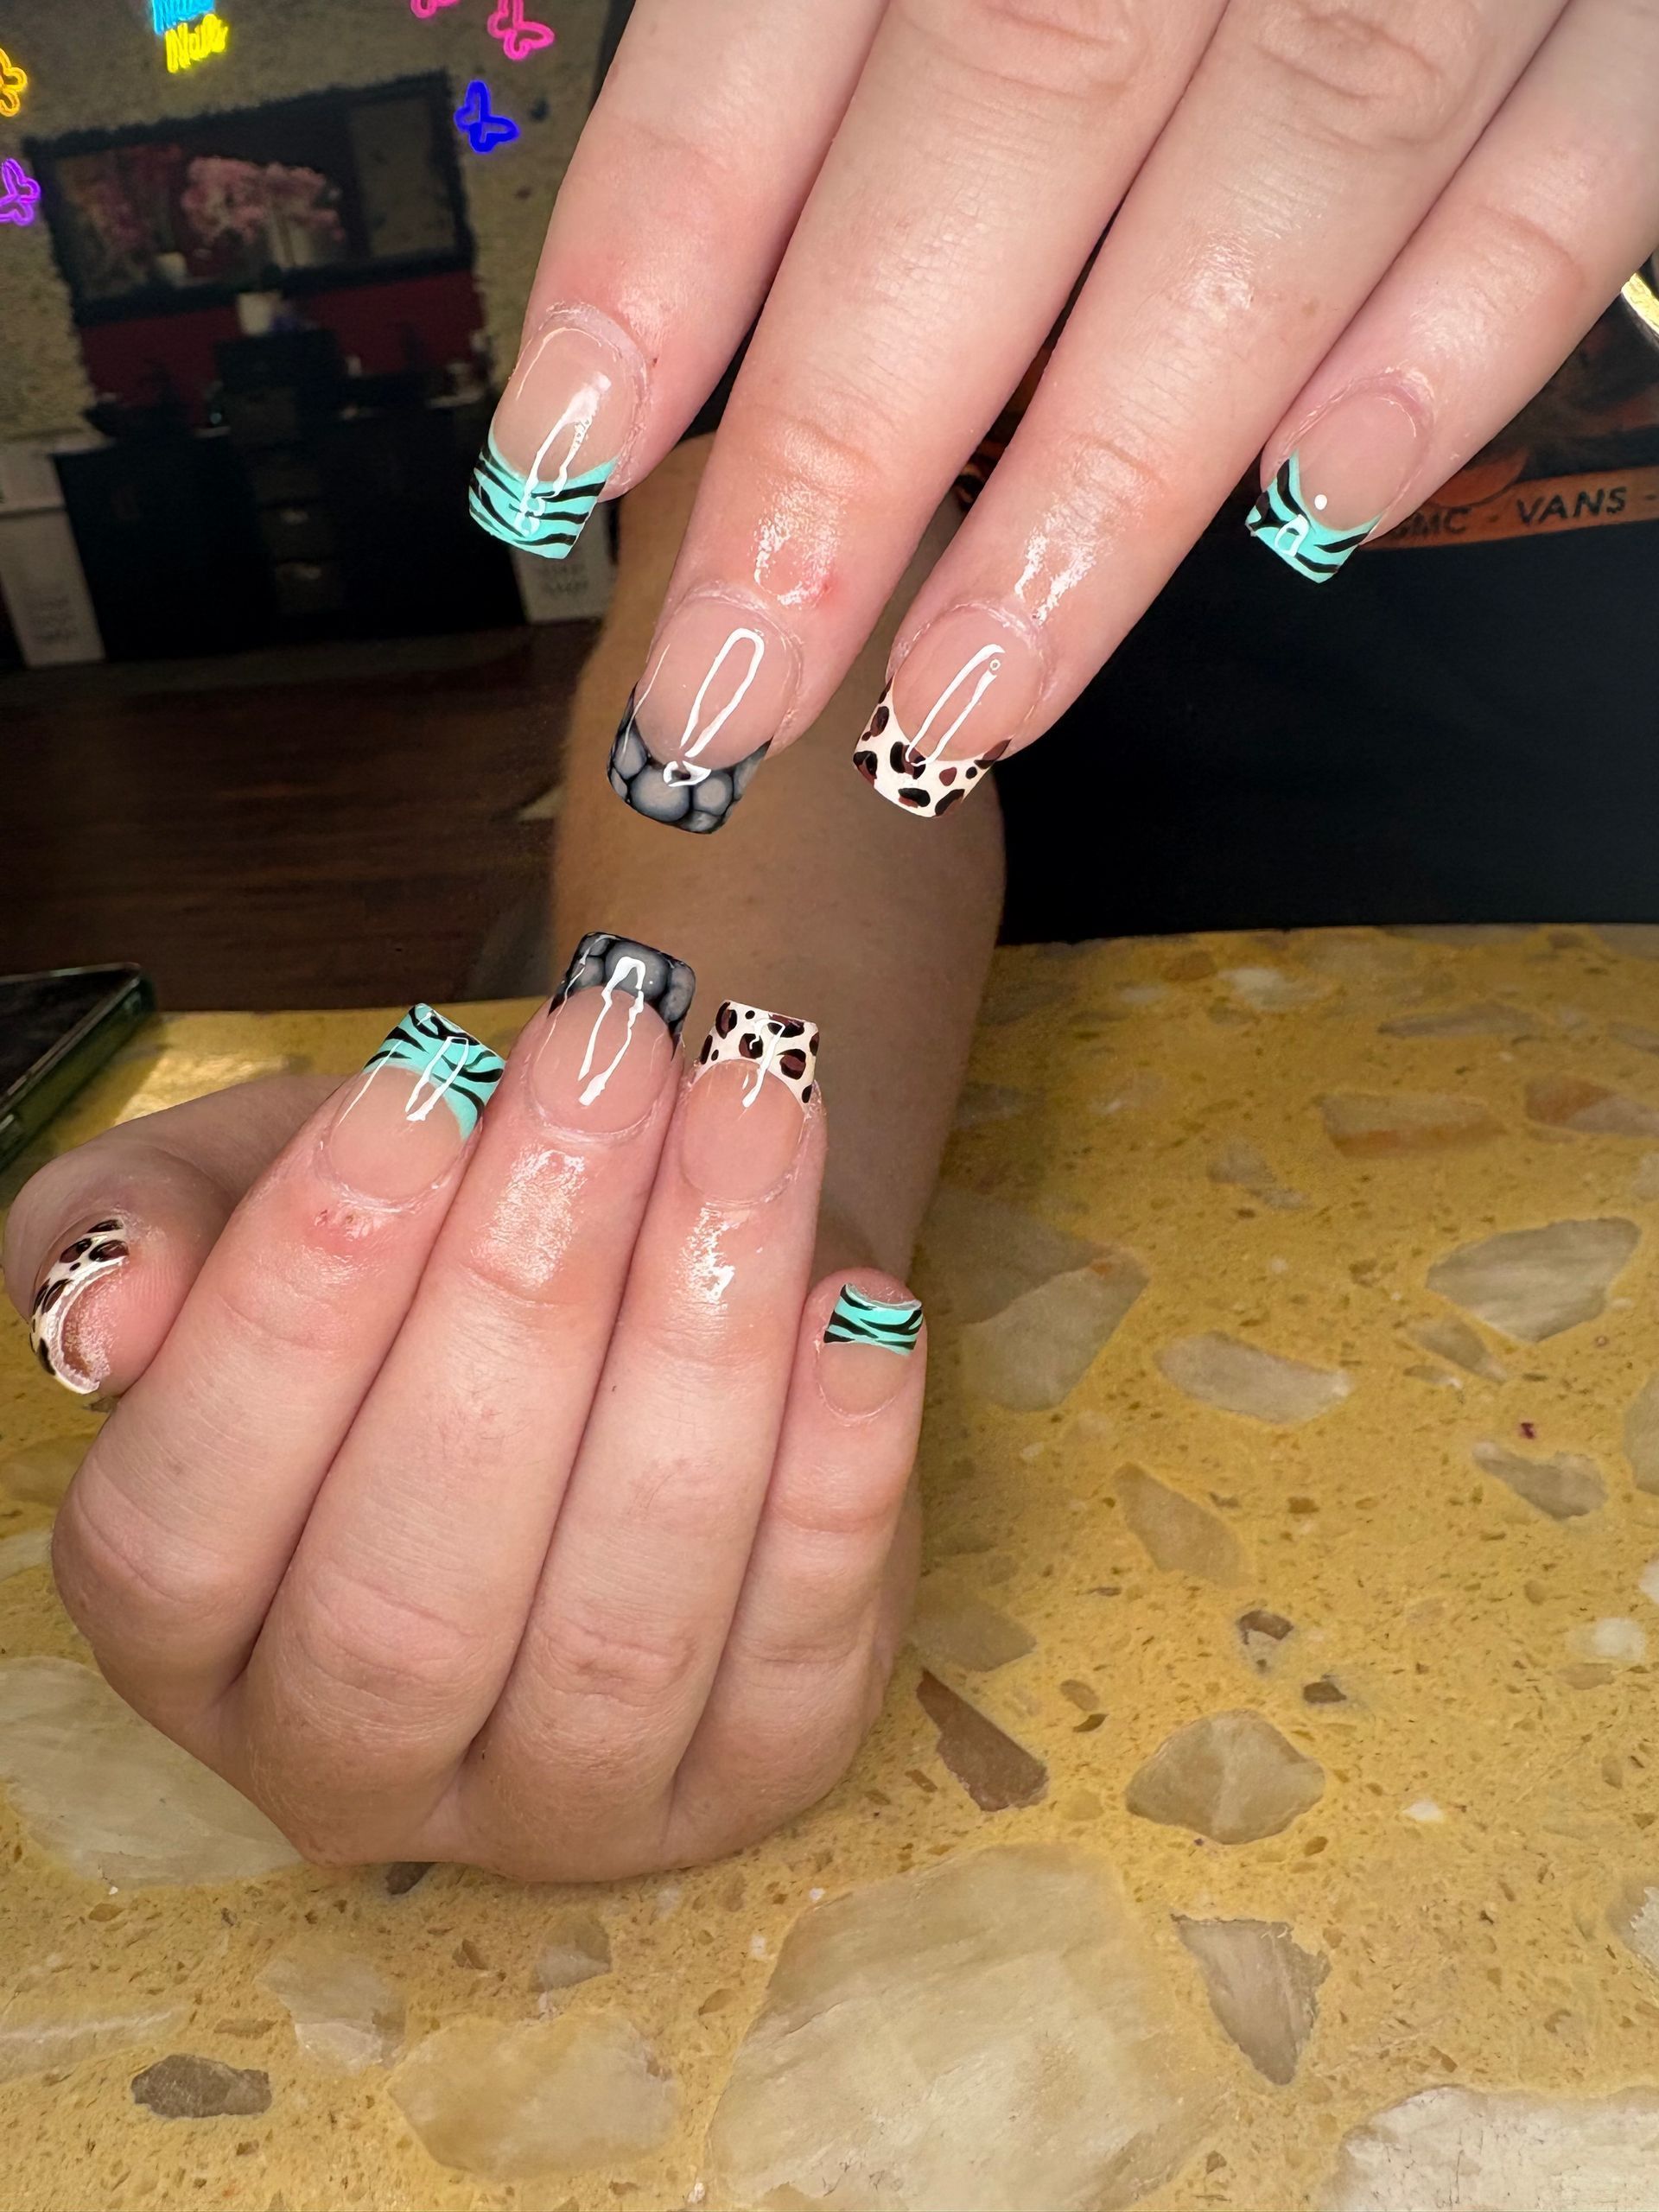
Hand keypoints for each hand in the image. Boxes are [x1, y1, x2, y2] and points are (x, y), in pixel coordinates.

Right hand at [3, 951, 925, 1879]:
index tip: (417, 1089)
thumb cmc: (414, 1252)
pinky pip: (802, 1645)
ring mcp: (561, 1805)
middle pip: (413, 1592)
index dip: (294, 1309)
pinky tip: (858, 1300)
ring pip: (622, 1620)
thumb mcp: (244, 1199)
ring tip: (748, 1113)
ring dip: (700, 1344)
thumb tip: (110, 1314)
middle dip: (524, 1293)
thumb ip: (143, 1232)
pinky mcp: (752, 1776)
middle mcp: (350, 1764)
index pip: (185, 1527)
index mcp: (184, 1639)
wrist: (629, 1293)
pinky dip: (841, 1469)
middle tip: (611, 1062)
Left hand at [475, 0, 1657, 820]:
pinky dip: (1464, 330)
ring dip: (1113, 474)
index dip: (669, 239)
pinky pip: (1588, 157)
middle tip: (731, 684)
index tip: (562, 454)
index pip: (793, 4)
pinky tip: (1324, 504)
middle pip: (1012, 116)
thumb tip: (713, 244)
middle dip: (855, 437)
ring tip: (971, 694)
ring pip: (1287, 175)